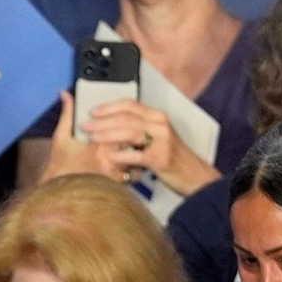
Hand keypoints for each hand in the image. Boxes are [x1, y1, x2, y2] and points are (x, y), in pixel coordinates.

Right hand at [39, 92, 130, 184]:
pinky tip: (131, 167)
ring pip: (137, 161)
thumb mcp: (61, 136)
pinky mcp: (115, 186)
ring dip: (138, 155)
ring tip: (136, 151)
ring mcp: (114, 174)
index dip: (128, 124)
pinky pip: (133, 177)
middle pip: (134, 143)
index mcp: (99, 144)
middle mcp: (110, 159)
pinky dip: (135, 172)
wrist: (58, 190)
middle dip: (138, 139)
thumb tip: (66, 94)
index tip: (128, 122)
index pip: (123, 128)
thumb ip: (67, 113)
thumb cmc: (59, 165)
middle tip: (138, 135)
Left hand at [82, 99, 218, 196]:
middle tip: (85, 125)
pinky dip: (121, 155)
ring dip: (107, 133)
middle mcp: (160, 124)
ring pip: (129, 131)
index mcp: (158, 117)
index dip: (109, 106)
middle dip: (102, 120)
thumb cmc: (175, 160)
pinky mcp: (160, 158)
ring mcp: (161, 140)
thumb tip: (117, 127)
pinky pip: (136, 155)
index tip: (93, 111)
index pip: (130, 104)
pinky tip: (109, 157)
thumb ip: (142, 130)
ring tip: (92, 136)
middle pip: (126, 117)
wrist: (195, 176)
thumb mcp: (160, 138)